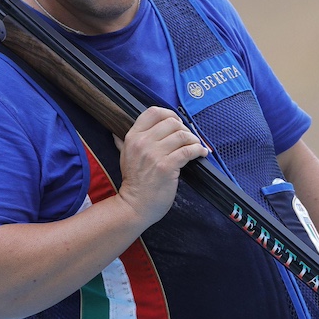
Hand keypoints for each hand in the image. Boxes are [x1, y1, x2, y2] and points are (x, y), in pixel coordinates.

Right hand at [114, 106, 207, 224]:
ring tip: (196, 145)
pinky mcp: (167, 166)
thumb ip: (122, 143)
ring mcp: (155, 154)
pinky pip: (188, 151)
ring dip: (194, 140)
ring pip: (182, 135)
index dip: (169, 114)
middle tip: (188, 138)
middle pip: (171, 122)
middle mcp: (143, 142)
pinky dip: (198, 150)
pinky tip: (201, 153)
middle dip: (185, 129)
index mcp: (132, 137)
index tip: (177, 122)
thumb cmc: (134, 183)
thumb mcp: (123, 158)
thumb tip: (116, 134)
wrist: (135, 205)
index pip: (153, 112)